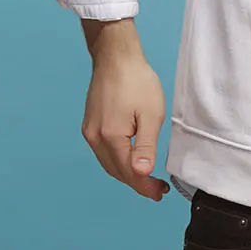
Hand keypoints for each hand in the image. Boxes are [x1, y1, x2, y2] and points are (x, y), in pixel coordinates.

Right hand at [80, 19, 169, 200]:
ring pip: (108, 164)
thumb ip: (146, 146)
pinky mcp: (89, 124)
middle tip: (158, 189)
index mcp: (110, 137)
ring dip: (127, 174)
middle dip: (137, 183)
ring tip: (146, 178)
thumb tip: (142, 174)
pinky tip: (130, 160)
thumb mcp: (150, 114)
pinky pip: (103, 152)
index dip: (145, 187)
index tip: (160, 193)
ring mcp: (89, 131)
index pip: (129, 173)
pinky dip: (117, 161)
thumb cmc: (137, 81)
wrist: (116, 56)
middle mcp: (95, 137)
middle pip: (116, 172)